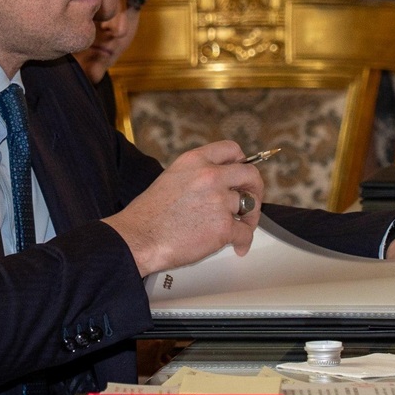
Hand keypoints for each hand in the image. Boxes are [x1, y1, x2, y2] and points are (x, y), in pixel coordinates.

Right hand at [103, 140, 264, 276]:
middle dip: (255, 189)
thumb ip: (197, 175)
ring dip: (248, 219)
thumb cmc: (149, 215)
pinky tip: (237, 245)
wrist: (138, 238)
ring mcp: (219, 201)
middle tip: (253, 200)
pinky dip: (243, 241)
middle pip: (250, 174)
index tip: (243, 172)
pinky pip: (245, 233)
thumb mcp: (171, 178)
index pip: (232, 149)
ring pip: (250, 205)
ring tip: (240, 228)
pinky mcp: (223, 226)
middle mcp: (210, 176)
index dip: (242, 161)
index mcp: (195, 161)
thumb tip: (217, 184)